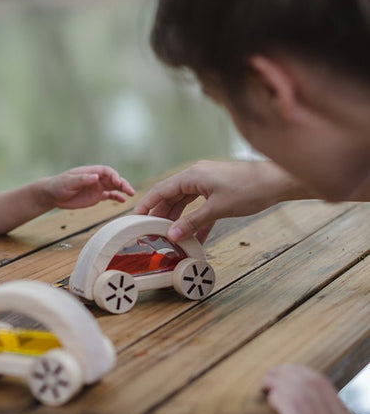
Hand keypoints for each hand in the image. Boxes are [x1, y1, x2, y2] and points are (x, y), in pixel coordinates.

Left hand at [43, 165, 134, 209]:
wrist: (53, 195)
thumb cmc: (59, 185)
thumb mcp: (68, 182)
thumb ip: (82, 179)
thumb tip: (95, 177)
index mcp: (91, 172)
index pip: (106, 171)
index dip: (114, 176)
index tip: (118, 182)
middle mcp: (96, 179)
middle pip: (113, 179)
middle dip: (122, 183)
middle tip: (130, 190)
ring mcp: (97, 187)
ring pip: (114, 187)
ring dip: (123, 190)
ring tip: (131, 194)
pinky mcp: (96, 196)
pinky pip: (109, 196)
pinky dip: (117, 197)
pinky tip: (123, 201)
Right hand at [133, 160, 298, 242]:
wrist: (278, 182)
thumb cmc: (249, 189)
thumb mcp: (217, 209)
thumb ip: (192, 222)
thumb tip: (172, 235)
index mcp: (192, 175)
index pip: (161, 190)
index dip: (147, 205)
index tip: (135, 218)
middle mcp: (196, 176)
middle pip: (171, 196)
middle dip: (161, 215)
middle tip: (152, 232)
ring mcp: (207, 182)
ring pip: (185, 202)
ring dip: (178, 219)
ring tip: (170, 236)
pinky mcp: (218, 190)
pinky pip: (200, 206)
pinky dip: (196, 220)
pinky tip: (194, 238)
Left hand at [262, 364, 369, 413]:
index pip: (323, 384)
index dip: (298, 372)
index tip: (281, 373)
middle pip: (310, 384)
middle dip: (284, 373)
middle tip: (267, 376)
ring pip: (302, 395)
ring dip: (278, 383)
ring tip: (264, 385)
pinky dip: (281, 402)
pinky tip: (270, 400)